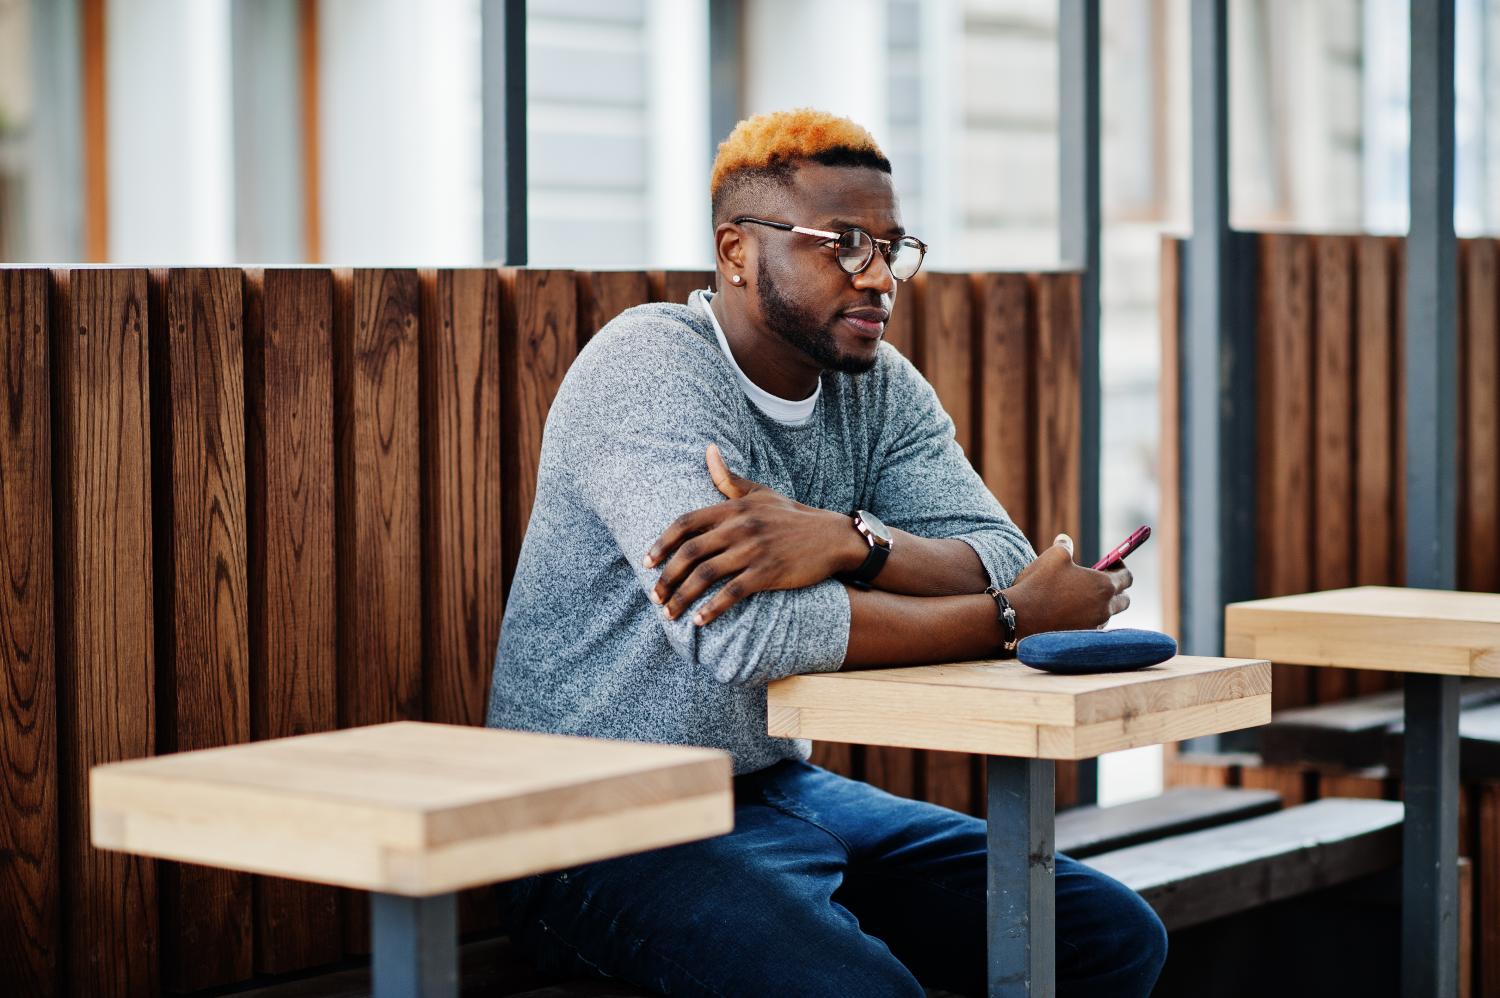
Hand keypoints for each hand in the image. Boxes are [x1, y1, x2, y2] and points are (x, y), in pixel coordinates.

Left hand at [643, 445, 860, 625]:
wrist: (832, 537)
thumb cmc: (792, 516)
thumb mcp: (760, 493)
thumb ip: (728, 479)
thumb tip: (708, 450)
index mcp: (734, 508)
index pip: (687, 523)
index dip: (662, 543)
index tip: (647, 562)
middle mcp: (741, 527)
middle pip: (691, 552)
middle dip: (667, 577)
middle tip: (654, 596)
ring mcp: (754, 550)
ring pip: (707, 575)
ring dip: (682, 597)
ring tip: (669, 613)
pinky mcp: (769, 572)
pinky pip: (733, 593)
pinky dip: (713, 609)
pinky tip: (700, 621)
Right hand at [1002, 534, 1131, 635]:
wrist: (1019, 616)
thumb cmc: (1038, 583)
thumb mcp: (1053, 556)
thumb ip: (1065, 546)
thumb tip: (1065, 540)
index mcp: (1103, 585)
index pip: (1127, 577)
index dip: (1121, 568)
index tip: (1112, 563)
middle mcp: (1104, 608)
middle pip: (1124, 600)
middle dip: (1117, 589)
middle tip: (1102, 581)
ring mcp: (1094, 625)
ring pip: (1108, 614)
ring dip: (1102, 605)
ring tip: (1084, 597)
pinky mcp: (1081, 637)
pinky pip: (1094, 627)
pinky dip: (1089, 618)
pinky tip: (1073, 612)